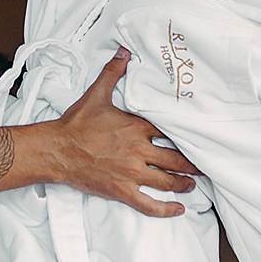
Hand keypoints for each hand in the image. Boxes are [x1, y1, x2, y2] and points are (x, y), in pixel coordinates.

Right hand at [49, 50, 197, 217]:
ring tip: (192, 184)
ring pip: (167, 182)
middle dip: (192, 164)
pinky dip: (166, 210)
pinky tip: (178, 210)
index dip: (185, 135)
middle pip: (175, 159)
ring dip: (184, 184)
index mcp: (136, 127)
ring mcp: (131, 173)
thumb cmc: (76, 124)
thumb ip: (113, 73)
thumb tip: (123, 52)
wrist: (57, 149)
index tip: (196, 138)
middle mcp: (139, 151)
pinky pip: (150, 204)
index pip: (170, 131)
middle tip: (203, 165)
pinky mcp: (122, 190)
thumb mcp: (97, 94)